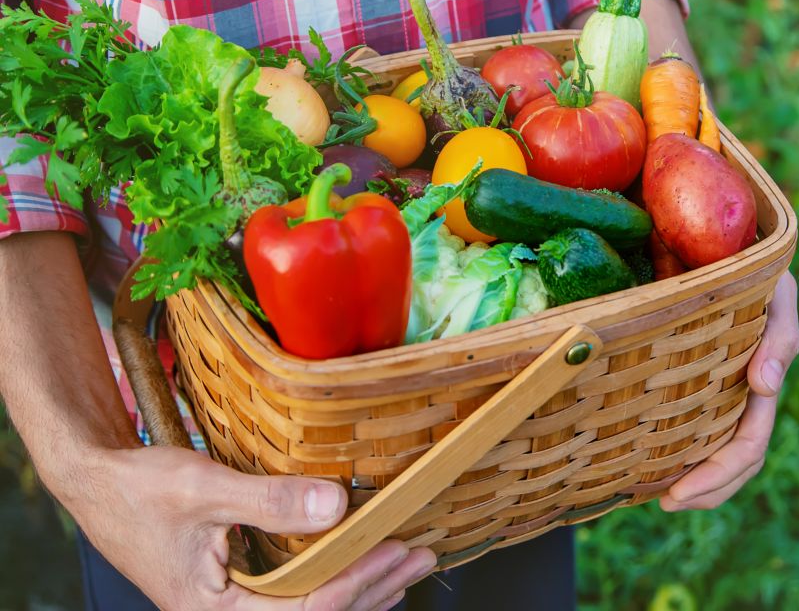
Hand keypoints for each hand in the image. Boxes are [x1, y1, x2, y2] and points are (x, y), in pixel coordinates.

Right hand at [75, 445, 436, 609]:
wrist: (96, 483)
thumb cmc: (136, 488)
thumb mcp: (201, 488)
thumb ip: (267, 500)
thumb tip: (335, 504)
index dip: (354, 582)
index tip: (394, 550)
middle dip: (373, 588)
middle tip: (420, 556)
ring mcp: (232, 606)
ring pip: (310, 610)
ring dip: (362, 589)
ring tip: (409, 566)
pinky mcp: (237, 589)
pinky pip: (296, 597)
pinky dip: (336, 584)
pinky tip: (366, 573)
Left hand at [661, 271, 798, 510]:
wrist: (726, 230)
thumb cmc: (754, 262)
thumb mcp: (777, 291)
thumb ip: (779, 335)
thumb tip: (767, 386)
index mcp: (765, 378)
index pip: (749, 444)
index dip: (719, 475)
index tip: (676, 493)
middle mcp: (745, 389)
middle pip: (735, 459)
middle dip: (706, 490)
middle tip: (665, 503)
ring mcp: (724, 383)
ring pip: (717, 447)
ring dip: (696, 480)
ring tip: (659, 496)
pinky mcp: (697, 370)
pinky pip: (692, 418)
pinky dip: (677, 446)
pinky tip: (649, 459)